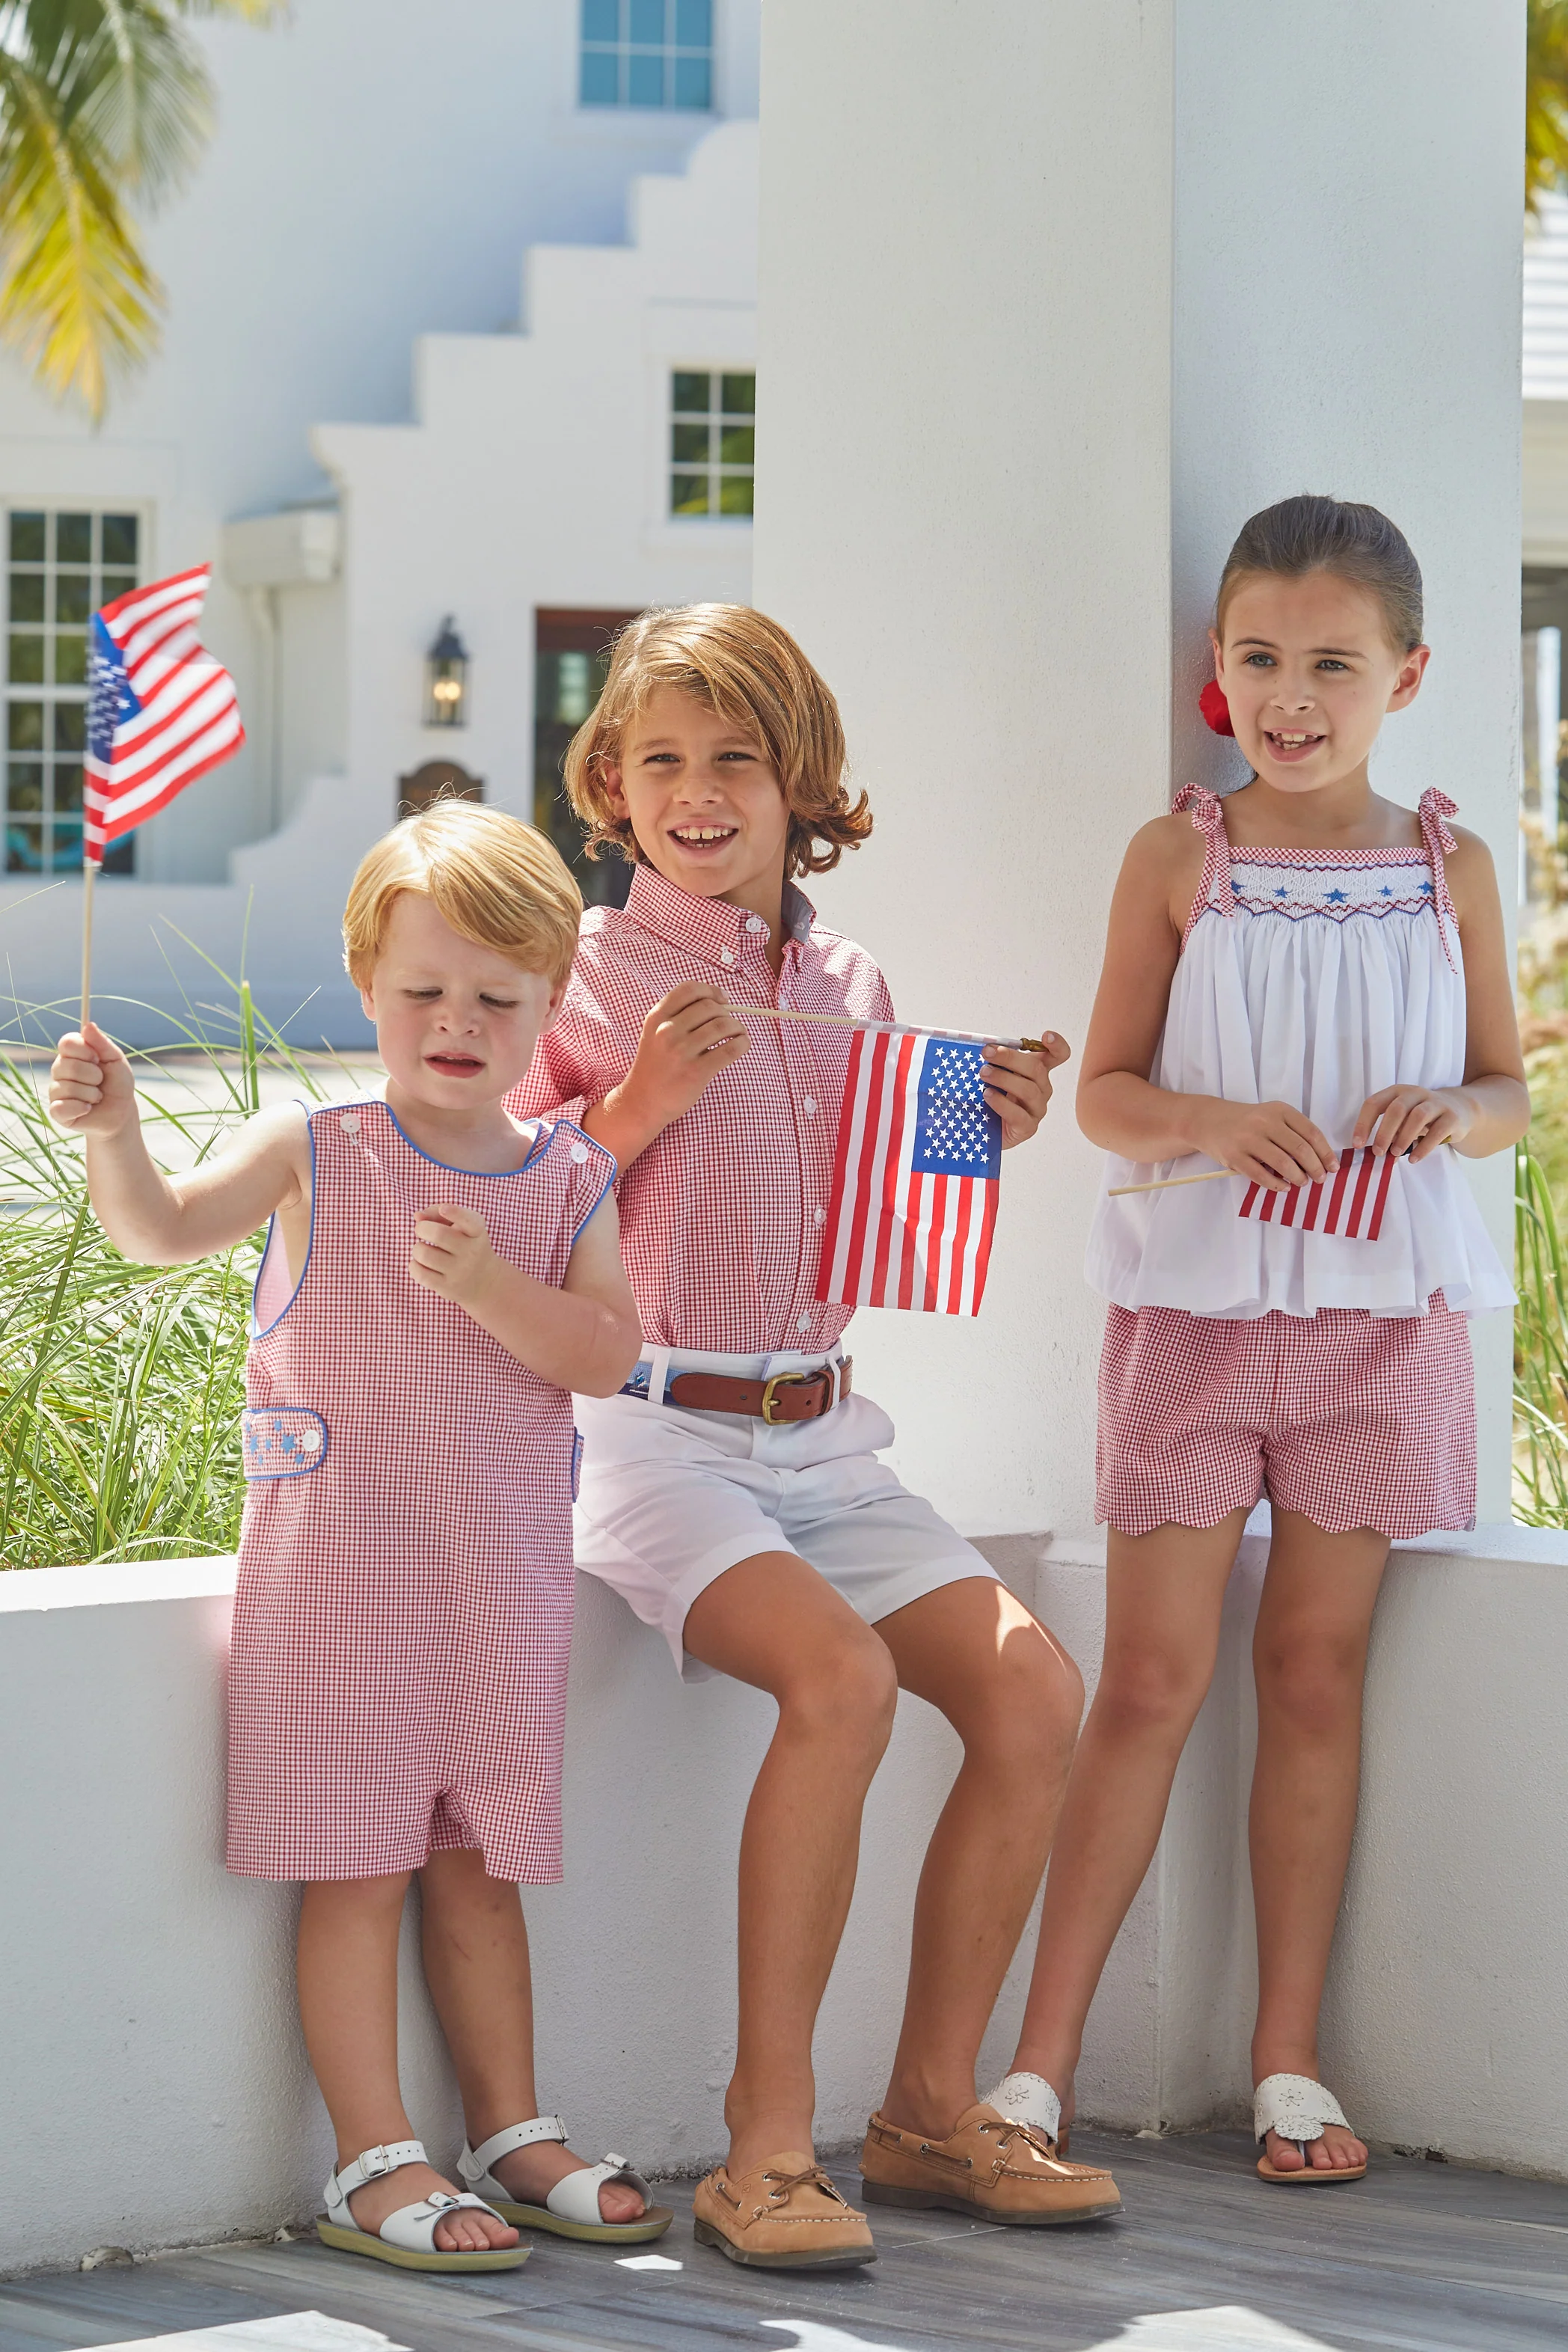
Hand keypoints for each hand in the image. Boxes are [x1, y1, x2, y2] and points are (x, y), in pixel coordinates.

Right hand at [48, 1021, 136, 1135]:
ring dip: (91, 1094)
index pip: (66, 1042)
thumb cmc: (118, 1084)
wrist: (121, 1113)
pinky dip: (80, 1108)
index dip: (84, 1050)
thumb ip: (102, 1043)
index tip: (97, 1058)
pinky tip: (88, 1109)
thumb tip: (88, 1025)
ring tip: (97, 1097)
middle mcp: (60, 1070)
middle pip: (67, 1065)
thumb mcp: (116, 1060)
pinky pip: (61, 1107)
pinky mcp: (57, 1111)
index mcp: (73, 1055)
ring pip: (67, 1087)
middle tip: (101, 1081)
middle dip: (93, 1075)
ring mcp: (57, 1090)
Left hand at [410, 1202, 496, 1308]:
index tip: (444, 1209)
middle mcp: (471, 1252)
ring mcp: (460, 1272)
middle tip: (422, 1231)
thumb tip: (418, 1216)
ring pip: (424, 1253)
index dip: (455, 1213)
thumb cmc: (466, 1246)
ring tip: (423, 1250)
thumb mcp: (462, 1227)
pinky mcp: (448, 1288)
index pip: (470, 1222)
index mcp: (477, 1233)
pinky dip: (414, 1265)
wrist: (486, 1282)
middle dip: (422, 1228)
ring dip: (417, 1248)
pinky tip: (422, 1264)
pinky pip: (419, 1273)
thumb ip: (439, 1214)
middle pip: (438, 1234)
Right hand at [610, 982, 751, 1132]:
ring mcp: (681, 1051)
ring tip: (738, 1035)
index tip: (723, 999)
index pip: (689, 989)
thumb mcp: (656, 1033)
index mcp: (657, 1017)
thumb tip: (722, 1002)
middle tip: (730, 1024)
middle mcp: (667, 1031)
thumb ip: (680, 1015)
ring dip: (738, 1027)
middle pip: (710, 1006)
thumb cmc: (657, 1065)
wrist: (643, 1101)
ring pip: (723, 1025)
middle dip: (727, 1013)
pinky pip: (730, 1049)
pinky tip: (741, 1045)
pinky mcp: (697, 1071)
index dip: (711, 990)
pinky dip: (742, 1043)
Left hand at [984, 1032, 1070, 1149]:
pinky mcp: (1027, 1128)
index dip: (1056, 1045)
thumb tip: (984, 1045)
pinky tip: (988, 1095)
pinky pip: (1019, 1115)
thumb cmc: (989, 1096)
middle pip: (1036, 1069)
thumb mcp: (992, 1074)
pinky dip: (1002, 1103)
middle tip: (987, 1052)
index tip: (1046, 1036)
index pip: (1057, 1056)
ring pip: (1028, 1090)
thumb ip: (994, 1060)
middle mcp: (1041, 1089)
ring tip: (983, 1073)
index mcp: (1036, 1072)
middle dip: (1010, 1057)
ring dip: (1004, 1078)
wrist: (982, 1130)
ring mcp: (1037, 1109)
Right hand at [1192, 1099, 1337, 1190]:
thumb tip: (1319, 1159)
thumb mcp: (1271, 1116)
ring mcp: (1248, 1139)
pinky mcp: (1234, 1156)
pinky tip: (1284, 1187)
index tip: (1333, 1167)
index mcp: (1279, 1110)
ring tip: (1302, 1183)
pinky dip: (1276, 1185)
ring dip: (1298, 1177)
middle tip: (1320, 1179)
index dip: (1325, 1153)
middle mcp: (1265, 1122)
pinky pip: (1261, 1175)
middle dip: (1315, 1168)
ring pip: (1283, 1163)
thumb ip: (1293, 1131)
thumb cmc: (1247, 1121)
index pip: (1311, 1133)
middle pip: (1300, 1149)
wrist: (1209, 1120)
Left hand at [1351, 1084, 1468, 1161]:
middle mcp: (1416, 1093)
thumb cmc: (1423, 1117)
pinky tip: (1413, 1159)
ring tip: (1396, 1153)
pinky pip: (1437, 1131)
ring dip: (1404, 1137)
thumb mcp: (1404, 1120)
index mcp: (1397, 1092)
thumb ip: (1390, 1134)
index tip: (1357, 1144)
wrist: (1461, 1109)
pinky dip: (1424, 1147)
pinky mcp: (1452, 1117)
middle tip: (1378, 1152)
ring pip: (1418, 1116)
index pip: (1374, 1103)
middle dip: (1384, 1132)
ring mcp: (1436, 1103)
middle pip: (1397, 1109)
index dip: (1363, 1123)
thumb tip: (1376, 1156)